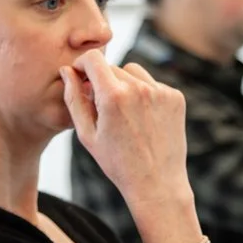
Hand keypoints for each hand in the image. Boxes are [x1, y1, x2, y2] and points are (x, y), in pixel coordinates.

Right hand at [61, 53, 204, 242]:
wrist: (157, 184)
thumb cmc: (117, 163)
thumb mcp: (87, 134)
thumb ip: (74, 99)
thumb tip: (67, 71)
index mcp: (113, 96)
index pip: (93, 59)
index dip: (82, 64)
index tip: (80, 75)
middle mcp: (139, 88)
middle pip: (112, 67)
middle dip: (102, 80)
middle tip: (101, 106)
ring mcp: (161, 92)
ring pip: (133, 71)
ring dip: (124, 84)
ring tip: (123, 112)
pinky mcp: (175, 97)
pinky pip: (153, 84)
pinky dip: (144, 94)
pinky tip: (142, 119)